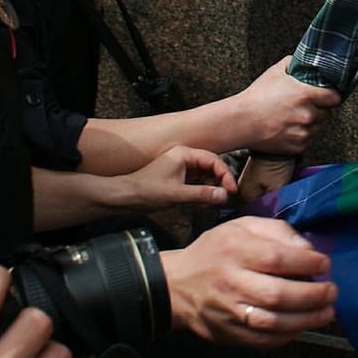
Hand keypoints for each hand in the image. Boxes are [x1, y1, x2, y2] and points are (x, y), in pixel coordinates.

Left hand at [109, 145, 236, 213]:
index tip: (231, 190)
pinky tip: (204, 203)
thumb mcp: (177, 194)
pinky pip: (197, 183)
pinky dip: (203, 192)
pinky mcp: (178, 178)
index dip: (225, 175)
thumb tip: (224, 196)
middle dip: (220, 182)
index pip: (214, 160)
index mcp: (184, 154)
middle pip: (212, 166)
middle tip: (227, 196)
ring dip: (212, 188)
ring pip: (205, 175)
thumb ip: (202, 194)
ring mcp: (181, 168)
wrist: (126, 197)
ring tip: (214, 202)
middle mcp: (184, 157)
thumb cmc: (145, 191)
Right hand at [163, 217, 334, 347]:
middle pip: (277, 294)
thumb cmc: (216, 252)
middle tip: (331, 291)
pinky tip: (301, 325)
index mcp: (234, 250)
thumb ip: (277, 231)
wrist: (177, 285)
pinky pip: (262, 340)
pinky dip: (287, 335)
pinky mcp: (227, 334)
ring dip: (306, 320)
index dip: (307, 263)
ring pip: (271, 322)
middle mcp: (230, 281)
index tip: (325, 264)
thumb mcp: (241, 228)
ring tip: (326, 312)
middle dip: (312, 295)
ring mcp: (227, 311)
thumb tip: (309, 250)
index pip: (276, 258)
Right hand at [231, 56, 340, 154]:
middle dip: (317, 109)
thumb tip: (301, 62)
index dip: (331, 96)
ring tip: (291, 118)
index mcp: (305, 95)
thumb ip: (292, 64)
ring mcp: (303, 132)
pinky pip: (307, 140)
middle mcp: (307, 115)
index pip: (335, 97)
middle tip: (301, 107)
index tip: (327, 96)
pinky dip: (301, 136)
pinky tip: (287, 129)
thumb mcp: (274, 72)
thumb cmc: (256, 97)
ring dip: (309, 123)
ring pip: (316, 127)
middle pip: (325, 113)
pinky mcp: (298, 146)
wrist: (241, 122)